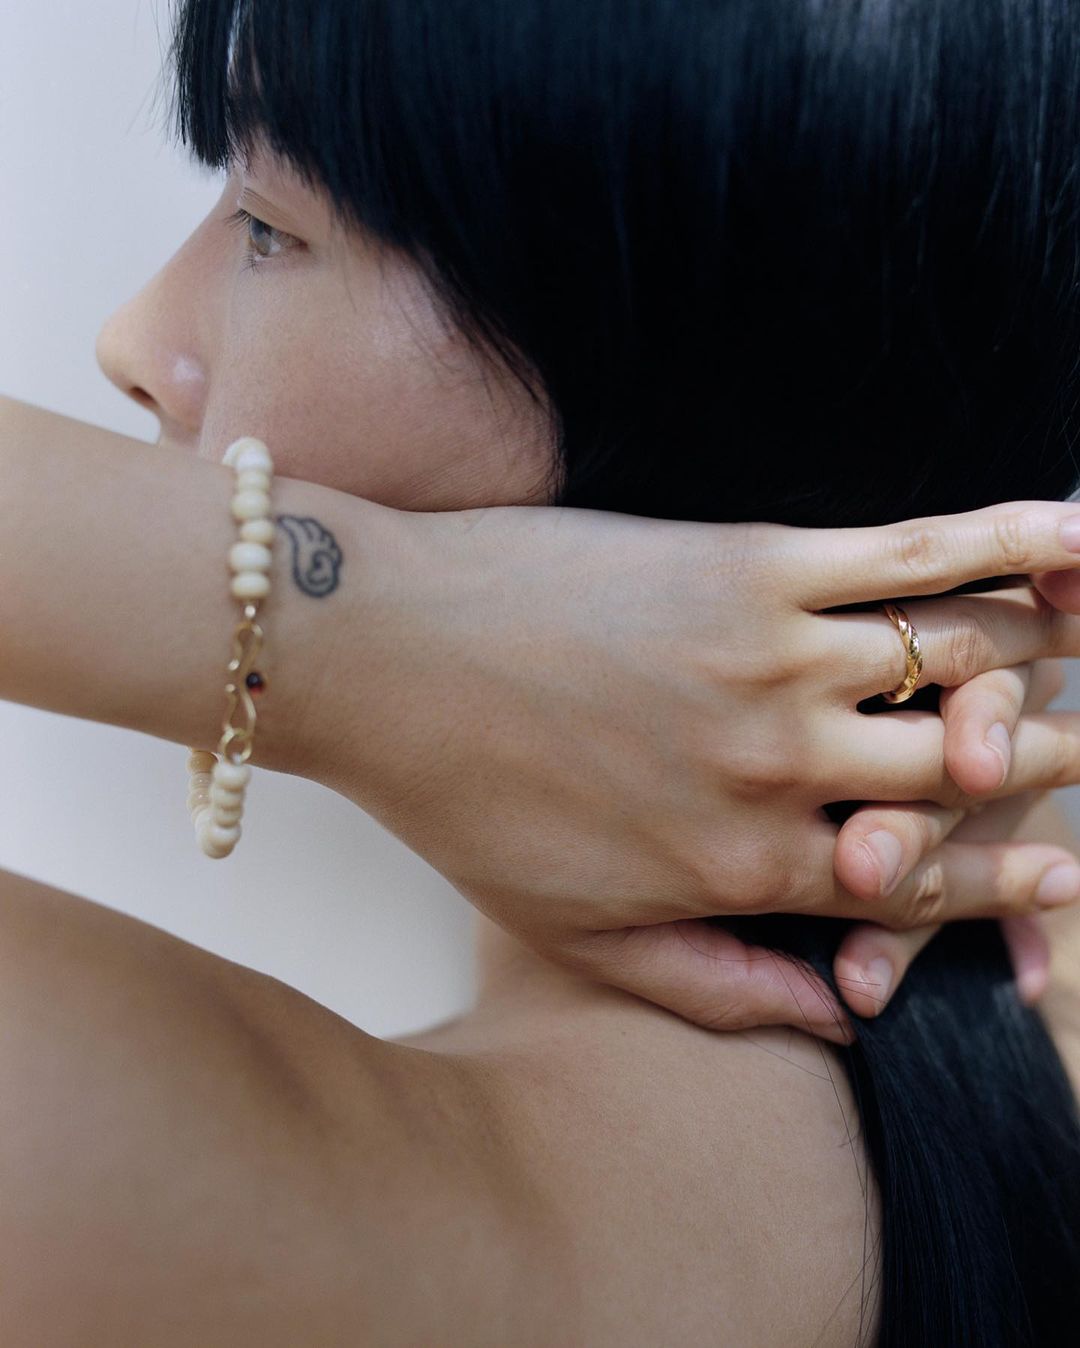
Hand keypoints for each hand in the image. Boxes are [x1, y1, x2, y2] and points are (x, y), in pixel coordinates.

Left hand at [306, 499, 1079, 1043]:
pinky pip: (913, 553)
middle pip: (968, 773)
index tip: (1064, 864)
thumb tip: (837, 1015)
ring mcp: (774, 662)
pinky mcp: (749, 564)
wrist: (380, 656)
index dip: (1006, 875)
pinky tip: (1074, 534)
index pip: (922, 881)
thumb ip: (715, 987)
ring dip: (1042, 655)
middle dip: (1039, 764)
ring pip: (963, 660)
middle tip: (1068, 746)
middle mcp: (781, 773)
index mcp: (743, 870)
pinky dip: (1009, 542)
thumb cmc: (463, 794)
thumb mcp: (573, 933)